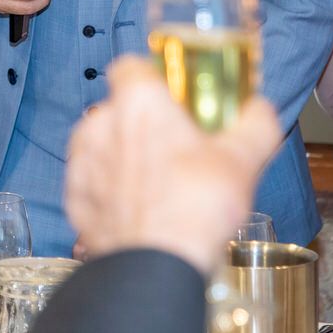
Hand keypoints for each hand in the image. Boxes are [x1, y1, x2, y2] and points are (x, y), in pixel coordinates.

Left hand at [63, 57, 282, 275]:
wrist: (158, 266)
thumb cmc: (197, 208)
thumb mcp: (245, 158)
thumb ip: (256, 121)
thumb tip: (258, 109)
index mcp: (137, 102)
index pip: (131, 66)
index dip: (152, 78)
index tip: (173, 98)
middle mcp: (100, 124)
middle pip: (120, 109)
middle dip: (143, 124)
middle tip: (176, 148)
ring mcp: (81, 163)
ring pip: (102, 145)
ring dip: (124, 156)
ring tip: (159, 183)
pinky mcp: (73, 199)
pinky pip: (93, 182)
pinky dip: (111, 191)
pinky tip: (139, 208)